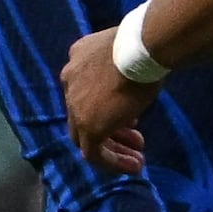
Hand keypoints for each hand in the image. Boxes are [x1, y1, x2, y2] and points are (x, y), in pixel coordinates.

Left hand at [60, 31, 149, 166]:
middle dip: (111, 130)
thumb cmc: (143, 45)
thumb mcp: (126, 52)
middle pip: (82, 115)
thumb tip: (138, 75)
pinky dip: (113, 162)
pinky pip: (94, 153)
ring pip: (86, 136)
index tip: (133, 118)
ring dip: (113, 149)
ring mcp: (76, 105)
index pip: (85, 91)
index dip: (109, 106)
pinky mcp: (88, 125)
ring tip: (137, 159)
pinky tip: (133, 166)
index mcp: (77, 60)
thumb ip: (122, 65)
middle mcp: (69, 81)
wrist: (141, 47)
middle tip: (137, 140)